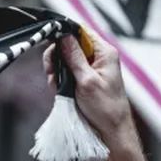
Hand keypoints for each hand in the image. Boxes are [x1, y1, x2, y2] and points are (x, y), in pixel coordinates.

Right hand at [44, 34, 134, 152]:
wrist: (110, 130)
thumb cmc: (106, 108)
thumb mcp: (87, 80)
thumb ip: (74, 57)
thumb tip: (63, 35)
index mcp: (104, 52)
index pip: (81, 31)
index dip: (64, 34)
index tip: (50, 42)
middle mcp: (97, 57)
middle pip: (69, 44)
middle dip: (56, 56)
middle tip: (52, 71)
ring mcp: (89, 68)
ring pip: (64, 58)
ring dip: (56, 70)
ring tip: (56, 84)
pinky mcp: (82, 78)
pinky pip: (65, 71)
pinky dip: (59, 79)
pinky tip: (60, 89)